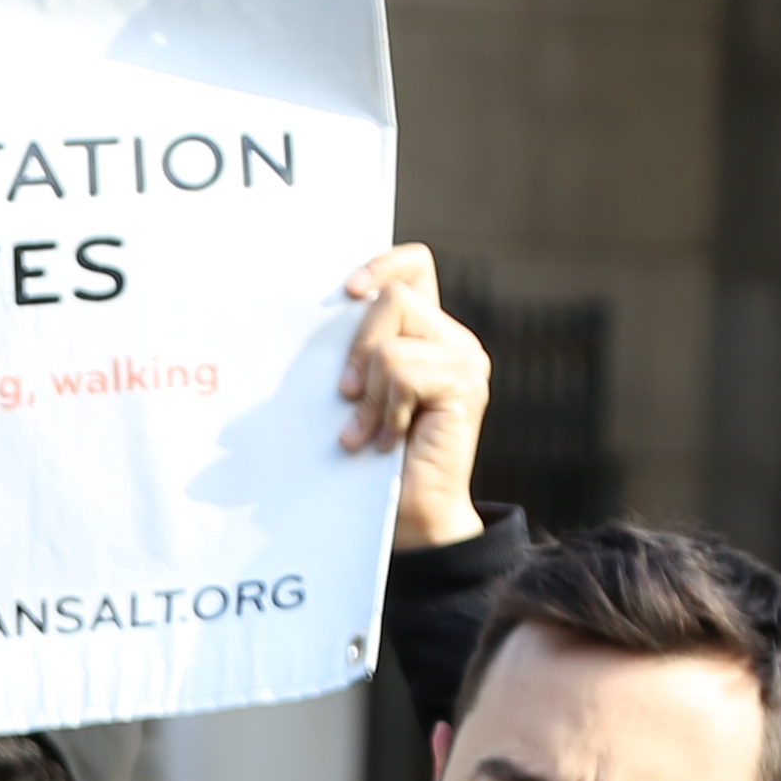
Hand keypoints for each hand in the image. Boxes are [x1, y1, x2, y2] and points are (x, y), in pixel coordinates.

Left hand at [338, 245, 492, 550]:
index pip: (415, 265)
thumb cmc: (372, 461)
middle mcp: (452, 339)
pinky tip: (386, 440)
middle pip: (394, 295)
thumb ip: (355, 353)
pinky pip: (403, 371)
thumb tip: (315, 317)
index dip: (382, 262)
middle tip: (347, 396)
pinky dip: (383, 408)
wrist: (408, 518)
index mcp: (427, 333)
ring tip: (369, 429)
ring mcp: (465, 360)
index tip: (348, 292)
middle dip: (358, 346)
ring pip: (393, 337)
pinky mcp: (465, 385)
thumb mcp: (356, 394)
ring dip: (369, 388)